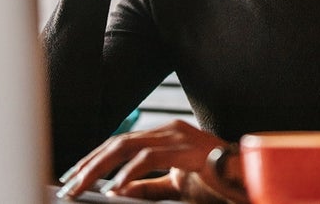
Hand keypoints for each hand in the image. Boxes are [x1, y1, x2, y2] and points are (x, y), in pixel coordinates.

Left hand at [55, 120, 243, 202]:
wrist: (250, 181)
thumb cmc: (218, 183)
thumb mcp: (175, 186)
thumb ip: (149, 186)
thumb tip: (119, 190)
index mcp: (165, 136)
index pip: (120, 144)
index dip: (95, 160)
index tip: (75, 177)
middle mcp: (168, 130)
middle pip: (117, 143)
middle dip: (89, 165)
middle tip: (69, 185)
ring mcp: (177, 136)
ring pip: (126, 148)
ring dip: (100, 169)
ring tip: (82, 188)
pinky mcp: (185, 150)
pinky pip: (148, 159)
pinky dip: (128, 174)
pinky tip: (114, 188)